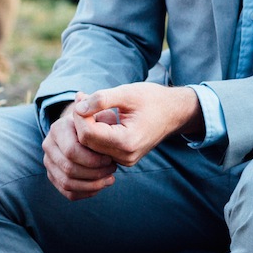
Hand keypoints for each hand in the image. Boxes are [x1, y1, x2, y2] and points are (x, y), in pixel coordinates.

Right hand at [42, 101, 119, 199]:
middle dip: (94, 173)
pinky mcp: (54, 175)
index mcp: (58, 128)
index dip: (94, 159)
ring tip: (110, 179)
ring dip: (91, 184)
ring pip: (66, 182)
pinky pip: (67, 191)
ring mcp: (49, 162)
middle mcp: (48, 145)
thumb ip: (95, 106)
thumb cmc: (101, 119)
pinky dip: (85, 192)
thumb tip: (81, 96)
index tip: (112, 157)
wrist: (91, 128)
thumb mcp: (102, 111)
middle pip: (68, 169)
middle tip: (113, 169)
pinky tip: (101, 185)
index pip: (72, 151)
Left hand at [68, 83, 202, 168]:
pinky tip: (103, 117)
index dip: (79, 116)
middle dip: (81, 121)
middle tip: (83, 99)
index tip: (82, 98)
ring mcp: (125, 160)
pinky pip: (100, 148)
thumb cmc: (153, 99)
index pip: (87, 134)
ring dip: (88, 126)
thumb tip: (78, 107)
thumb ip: (101, 99)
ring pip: (91, 147)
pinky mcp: (123, 158)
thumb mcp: (127, 93)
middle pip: (87, 143)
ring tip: (95, 106)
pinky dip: (96, 132)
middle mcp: (126, 156)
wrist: (174, 112)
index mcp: (127, 142)